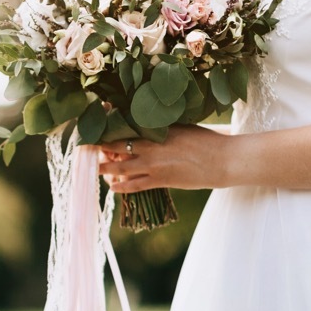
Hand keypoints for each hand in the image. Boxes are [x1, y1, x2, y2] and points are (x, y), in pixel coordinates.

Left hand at [99, 124, 234, 192]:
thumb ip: (162, 127)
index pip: (125, 128)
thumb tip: (147, 124)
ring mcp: (154, 164)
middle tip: (88, 150)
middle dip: (101, 149)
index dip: (108, 130)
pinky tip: (112, 186)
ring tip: (93, 169)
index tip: (97, 129)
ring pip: (121, 167)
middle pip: (117, 147)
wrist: (222, 160)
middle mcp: (151, 146)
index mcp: (157, 130)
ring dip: (105, 169)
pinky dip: (121, 186)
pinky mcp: (160, 180)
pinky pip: (134, 185)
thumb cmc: (205, 140)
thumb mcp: (182, 127)